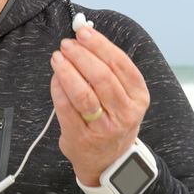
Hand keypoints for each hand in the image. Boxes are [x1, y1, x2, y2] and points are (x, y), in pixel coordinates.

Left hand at [49, 25, 149, 185]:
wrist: (109, 161)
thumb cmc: (114, 119)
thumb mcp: (123, 96)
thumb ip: (108, 68)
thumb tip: (85, 35)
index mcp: (139, 97)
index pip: (121, 64)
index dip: (100, 45)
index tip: (83, 32)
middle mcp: (126, 113)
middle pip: (102, 77)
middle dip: (81, 56)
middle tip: (66, 44)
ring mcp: (104, 128)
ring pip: (83, 93)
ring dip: (67, 70)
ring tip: (57, 57)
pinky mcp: (81, 138)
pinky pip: (66, 108)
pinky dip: (57, 89)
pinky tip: (55, 77)